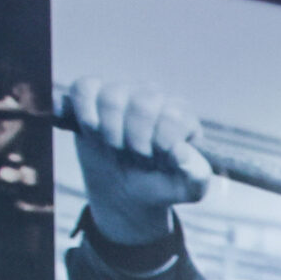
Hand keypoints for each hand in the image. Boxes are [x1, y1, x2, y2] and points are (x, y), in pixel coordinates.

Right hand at [65, 75, 210, 245]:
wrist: (127, 191)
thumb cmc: (161, 184)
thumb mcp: (188, 188)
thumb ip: (196, 174)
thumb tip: (180, 152)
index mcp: (182, 114)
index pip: (171, 116)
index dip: (160, 143)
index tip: (157, 160)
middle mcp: (154, 95)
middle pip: (142, 103)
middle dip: (136, 140)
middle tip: (136, 156)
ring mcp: (122, 91)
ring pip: (112, 97)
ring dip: (110, 132)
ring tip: (116, 147)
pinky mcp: (93, 93)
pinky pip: (84, 88)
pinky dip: (85, 112)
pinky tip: (92, 131)